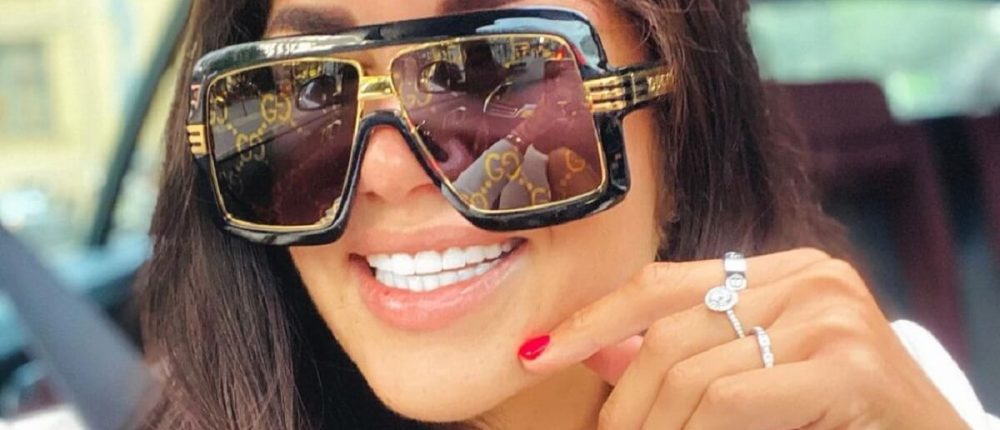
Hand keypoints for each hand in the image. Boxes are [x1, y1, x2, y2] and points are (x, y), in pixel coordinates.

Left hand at [520, 248, 967, 428]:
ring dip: (654, 428)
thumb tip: (589, 348)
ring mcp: (834, 313)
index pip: (664, 284)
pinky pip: (731, 401)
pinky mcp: (850, 363)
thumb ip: (675, 357)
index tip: (535, 355)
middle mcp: (811, 276)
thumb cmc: (833, 421)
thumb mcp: (750, 378)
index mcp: (785, 270)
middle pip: (671, 333)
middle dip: (622, 401)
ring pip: (693, 374)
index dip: (593, 319)